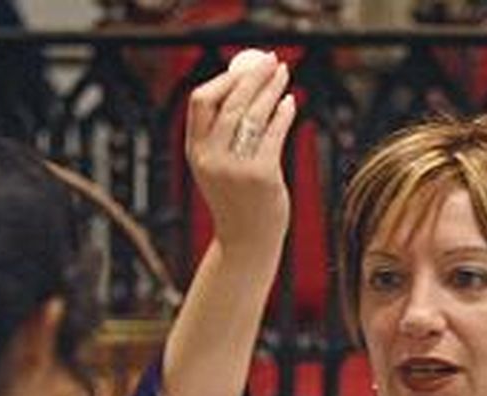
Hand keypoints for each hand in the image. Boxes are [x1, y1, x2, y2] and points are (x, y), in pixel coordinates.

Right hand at [184, 54, 296, 254]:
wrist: (245, 243)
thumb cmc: (236, 201)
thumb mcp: (217, 167)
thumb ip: (222, 136)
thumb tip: (243, 89)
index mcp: (195, 152)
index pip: (201, 101)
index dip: (224, 79)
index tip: (244, 68)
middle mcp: (211, 158)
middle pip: (230, 102)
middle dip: (253, 76)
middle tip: (271, 61)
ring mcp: (235, 168)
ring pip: (254, 113)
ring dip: (272, 88)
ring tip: (285, 74)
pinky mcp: (261, 175)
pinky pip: (274, 133)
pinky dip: (284, 112)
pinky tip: (290, 102)